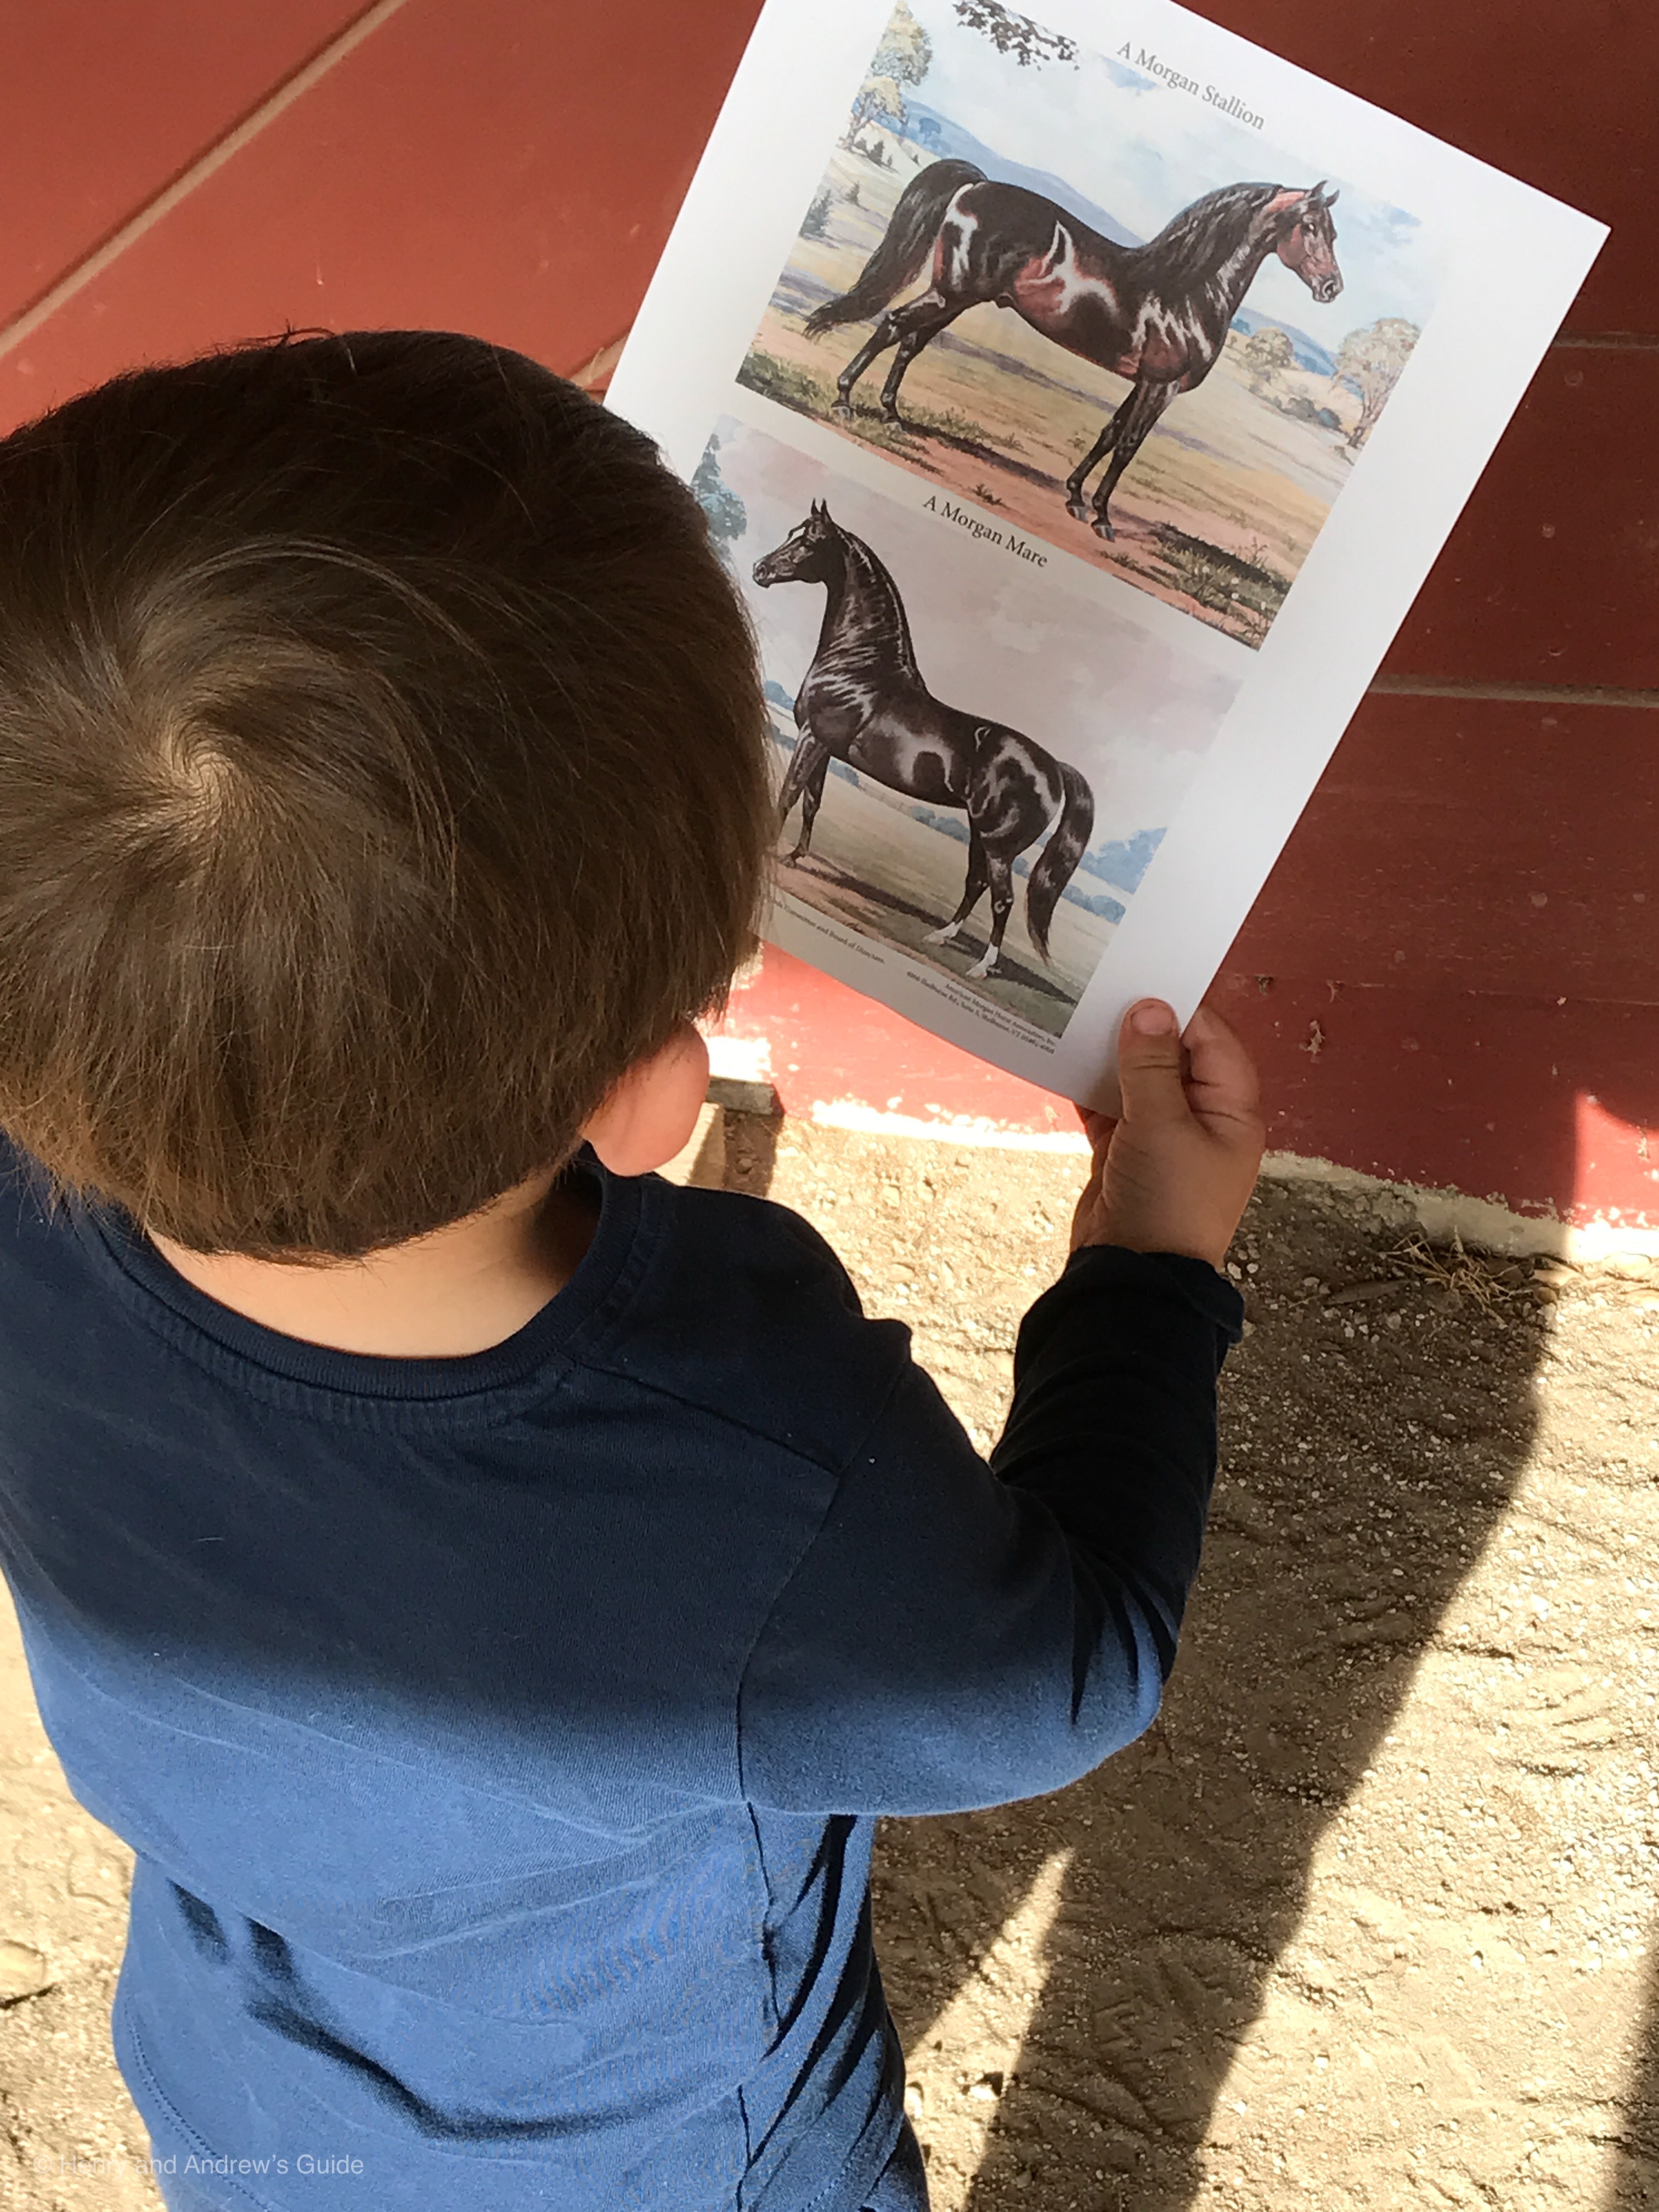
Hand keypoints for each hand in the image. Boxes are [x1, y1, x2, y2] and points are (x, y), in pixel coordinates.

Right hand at [1070, 1000, 1263, 1271]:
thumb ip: (1152, 1065)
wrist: (1131, 1278)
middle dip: (1141, 1027)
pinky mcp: (1126, 1152)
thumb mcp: (1161, 1126)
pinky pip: (1109, 1106)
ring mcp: (1161, 1136)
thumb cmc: (1165, 1204)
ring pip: (1139, 1079)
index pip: (1213, 1041)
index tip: (1142, 980)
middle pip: (1174, 1055)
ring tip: (1079, 1015)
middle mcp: (1201, 1119)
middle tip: (1104, 989)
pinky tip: (1063, 1059)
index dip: (1181, 1010)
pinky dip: (1089, 1086)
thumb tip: (1150, 1008)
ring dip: (1111, 1055)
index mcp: (1230, 1112)